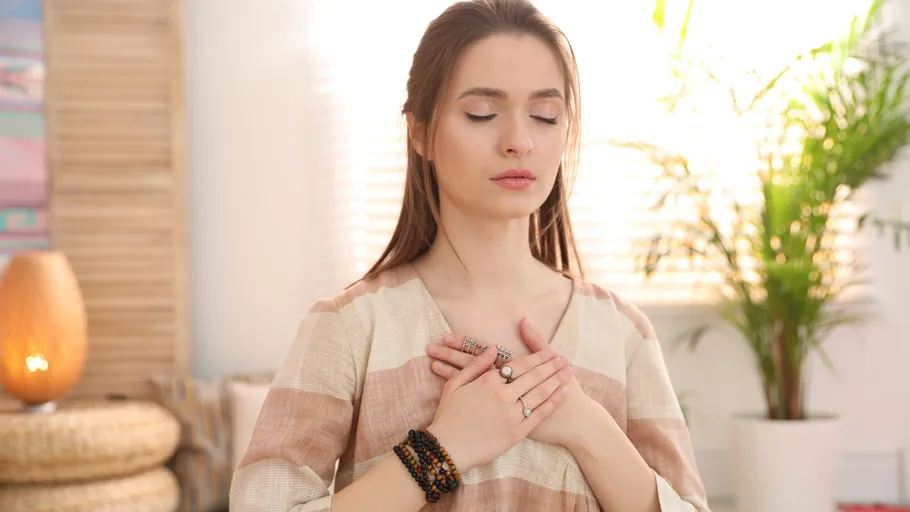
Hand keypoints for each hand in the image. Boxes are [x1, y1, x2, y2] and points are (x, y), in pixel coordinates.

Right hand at [428, 318, 594, 447]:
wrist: (447, 448)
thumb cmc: (448, 416)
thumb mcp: (454, 384)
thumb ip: (475, 365)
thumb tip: (493, 349)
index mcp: (488, 381)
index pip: (520, 364)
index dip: (537, 357)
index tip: (550, 352)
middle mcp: (503, 394)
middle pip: (534, 376)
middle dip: (552, 365)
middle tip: (564, 359)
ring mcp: (511, 414)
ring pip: (540, 392)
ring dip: (557, 380)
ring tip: (569, 371)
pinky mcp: (517, 432)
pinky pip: (539, 414)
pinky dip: (553, 402)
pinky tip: (563, 392)